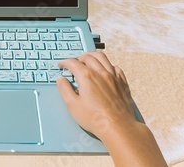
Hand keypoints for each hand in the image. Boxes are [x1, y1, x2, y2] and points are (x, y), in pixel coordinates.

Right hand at [57, 51, 166, 165]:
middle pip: (88, 57)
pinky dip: (108, 65)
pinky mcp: (122, 82)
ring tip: (88, 59)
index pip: (73, 63)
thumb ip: (65, 90)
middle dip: (79, 57)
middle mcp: (100, 73)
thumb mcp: (73, 106)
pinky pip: (115, 67)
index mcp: (87, 76)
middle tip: (74, 63)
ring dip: (93, 56)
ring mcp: (113, 76)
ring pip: (103, 57)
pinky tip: (105, 70)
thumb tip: (61, 80)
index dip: (65, 62)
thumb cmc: (95, 118)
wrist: (117, 126)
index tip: (62, 64)